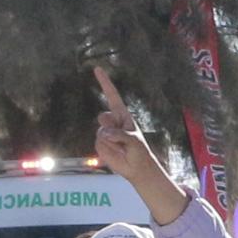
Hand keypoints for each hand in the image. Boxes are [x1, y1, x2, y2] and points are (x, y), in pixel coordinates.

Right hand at [86, 67, 163, 188]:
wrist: (136, 168)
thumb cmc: (139, 151)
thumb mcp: (134, 141)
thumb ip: (119, 135)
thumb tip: (103, 133)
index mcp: (122, 115)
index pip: (112, 96)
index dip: (104, 82)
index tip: (97, 69)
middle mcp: (112, 122)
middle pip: (103, 118)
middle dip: (110, 128)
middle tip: (122, 139)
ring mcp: (104, 133)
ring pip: (100, 134)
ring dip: (112, 143)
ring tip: (122, 149)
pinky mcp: (100, 144)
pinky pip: (98, 144)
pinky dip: (107, 150)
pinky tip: (116, 153)